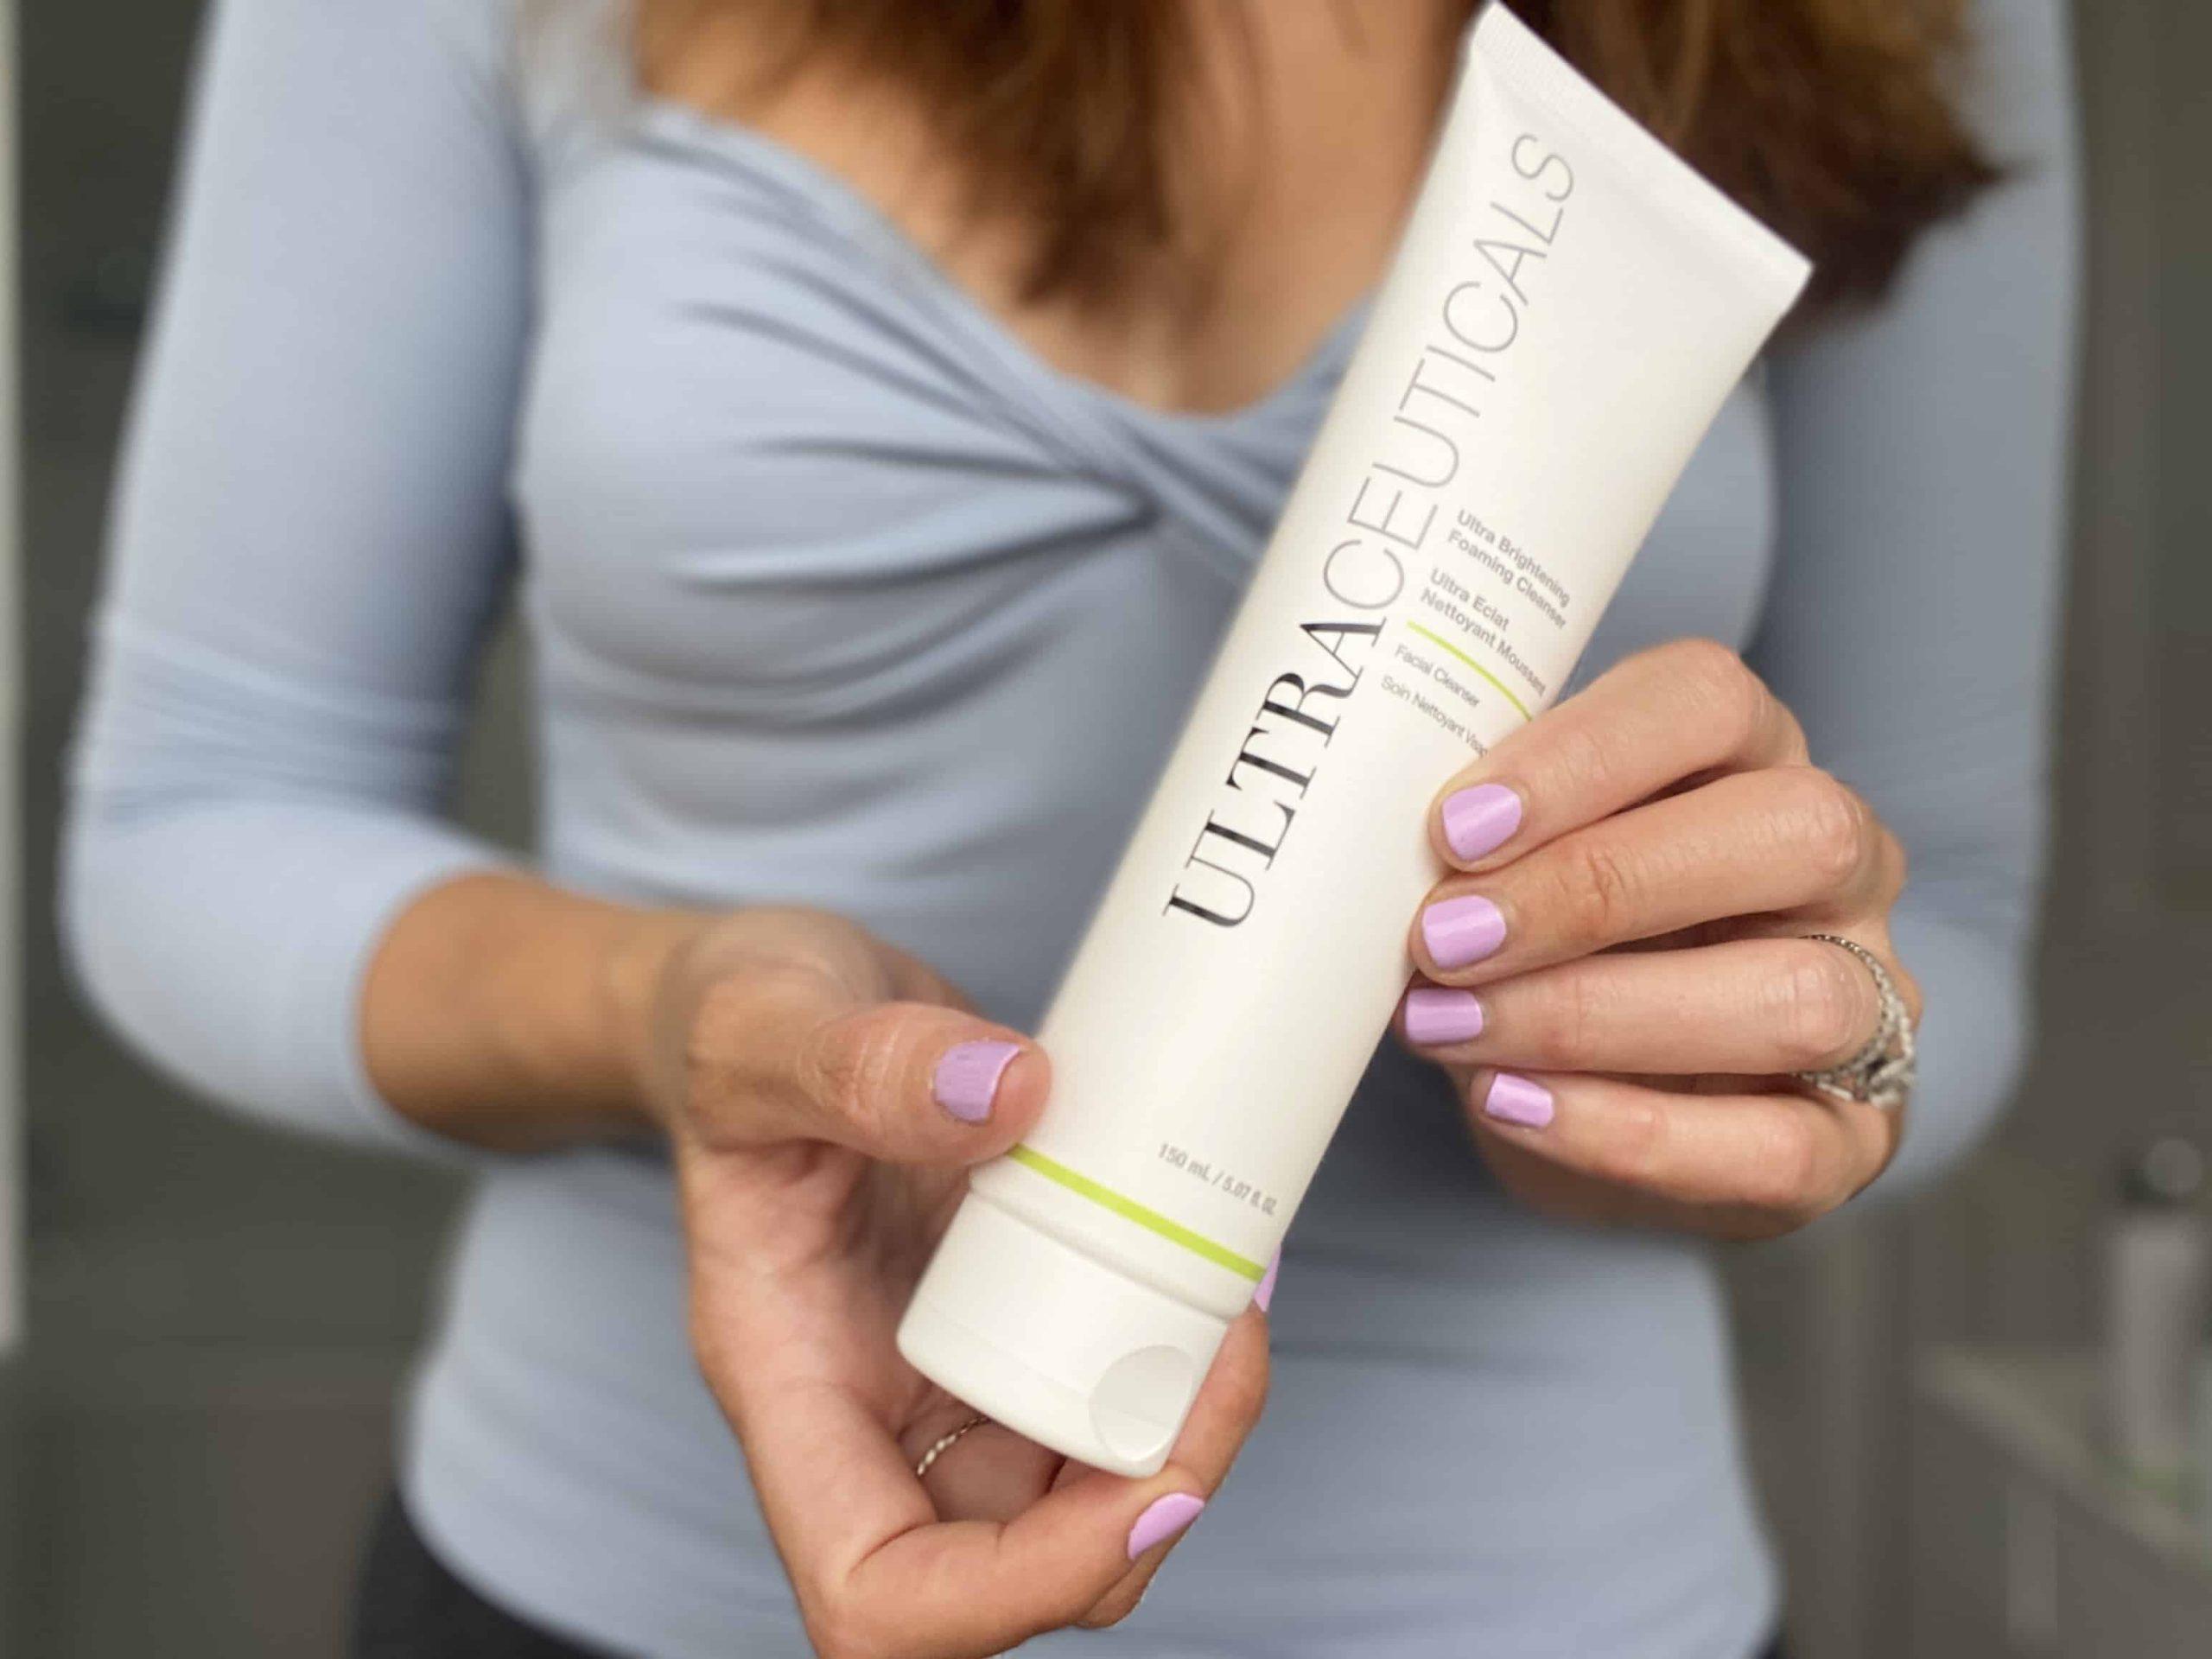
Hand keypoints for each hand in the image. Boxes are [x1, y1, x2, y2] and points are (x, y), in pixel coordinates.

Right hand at [626, 907, 1268, 1657]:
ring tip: (1236, 1299)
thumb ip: (856, 1061)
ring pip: (1076, 1495)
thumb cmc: (728, 1022)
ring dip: (1181, 1430)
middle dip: (1149, 1494)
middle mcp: (866, 1415)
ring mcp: (941, 1377)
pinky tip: (1216, 1265)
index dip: (1020, 1590)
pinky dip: (1173, 1355)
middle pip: (1013, 1568)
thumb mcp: (762, 1021)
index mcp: (787, 1388)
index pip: (881, 1596)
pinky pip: (1100, 1390)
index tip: (1145, 1484)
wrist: (773, 991)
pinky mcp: (1006, 1318)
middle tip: (1230, 1344)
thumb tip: (1008, 1093)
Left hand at [1394, 639, 1920, 1240]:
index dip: (1585, 756)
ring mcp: (1871, 997)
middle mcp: (1839, 859)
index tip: (1454, 825)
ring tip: (1450, 1029)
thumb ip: (1472, 839)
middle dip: (1597, 888)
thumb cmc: (1535, 939)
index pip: (1707, 700)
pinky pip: (1775, 1145)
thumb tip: (1365, 855)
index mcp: (1751, 750)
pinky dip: (1628, 1134)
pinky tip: (1511, 1106)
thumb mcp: (1505, 860)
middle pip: (1791, 830)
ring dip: (1596, 1017)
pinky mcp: (1852, 1135)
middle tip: (1443, 939)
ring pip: (1797, 996)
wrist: (1585, 1098)